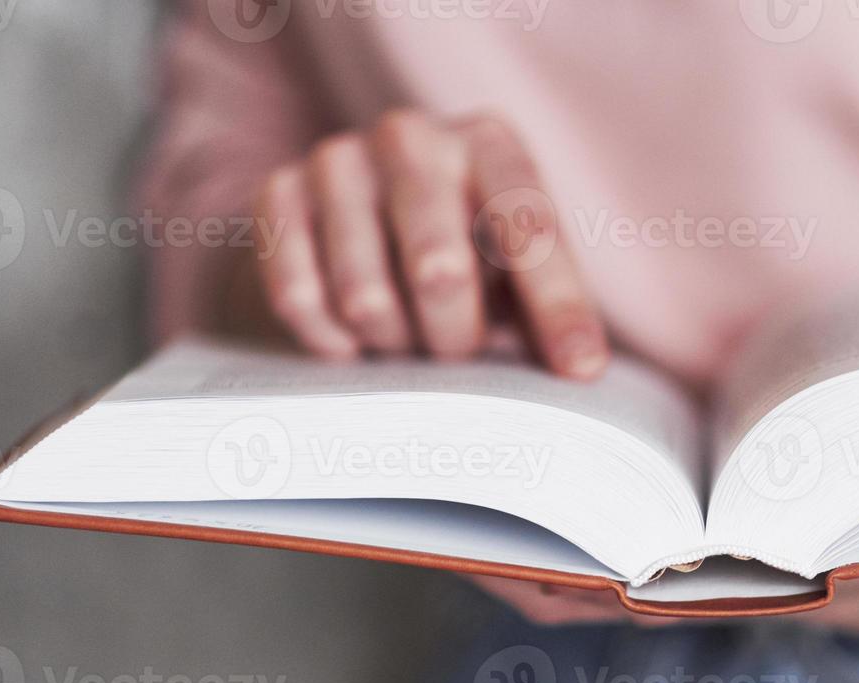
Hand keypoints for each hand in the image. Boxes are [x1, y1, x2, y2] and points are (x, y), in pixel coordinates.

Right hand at [228, 110, 607, 377]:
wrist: (366, 214)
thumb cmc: (470, 252)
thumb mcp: (520, 269)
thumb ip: (552, 308)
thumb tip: (582, 369)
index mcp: (490, 143)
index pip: (527, 230)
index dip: (558, 308)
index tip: (581, 370)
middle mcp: (412, 136)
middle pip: (439, 270)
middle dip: (456, 337)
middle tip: (458, 353)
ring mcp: (338, 158)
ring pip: (364, 298)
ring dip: (393, 342)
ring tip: (407, 337)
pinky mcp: (277, 191)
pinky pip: (301, 300)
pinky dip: (333, 340)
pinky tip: (353, 338)